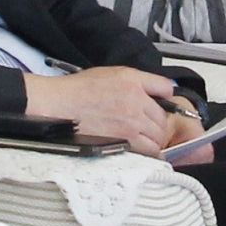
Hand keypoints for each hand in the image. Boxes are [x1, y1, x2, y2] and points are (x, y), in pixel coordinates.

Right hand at [25, 64, 190, 154]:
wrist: (60, 105)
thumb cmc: (78, 91)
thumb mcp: (110, 73)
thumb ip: (134, 81)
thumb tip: (153, 91)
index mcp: (132, 81)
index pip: (166, 88)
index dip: (165, 98)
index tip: (163, 105)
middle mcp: (136, 100)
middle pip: (164, 116)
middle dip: (159, 122)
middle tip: (149, 126)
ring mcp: (132, 122)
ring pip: (160, 135)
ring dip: (155, 138)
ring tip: (144, 140)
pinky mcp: (125, 141)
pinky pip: (150, 150)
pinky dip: (150, 152)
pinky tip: (143, 150)